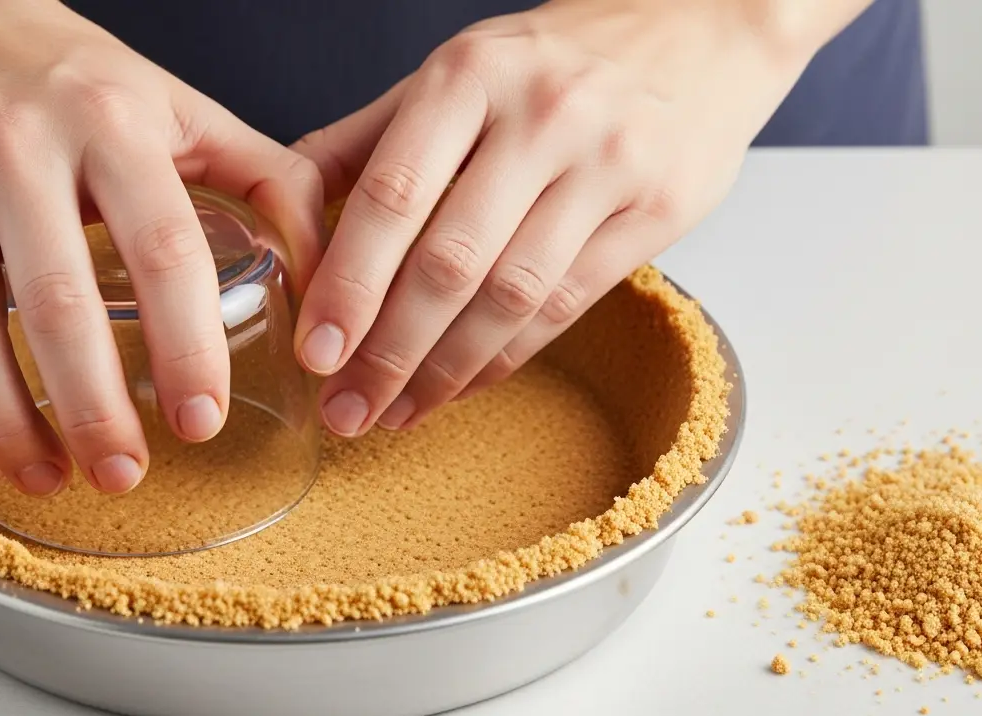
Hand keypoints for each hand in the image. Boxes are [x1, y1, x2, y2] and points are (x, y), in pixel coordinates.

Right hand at [0, 0, 322, 494]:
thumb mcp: (184, 109)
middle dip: (94, 408)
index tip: (200, 421)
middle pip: (56, 303)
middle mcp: (16, 149)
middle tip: (126, 474)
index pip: (164, 248)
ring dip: (9, 421)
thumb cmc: (73, 79)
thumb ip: (270, 184)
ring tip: (52, 476)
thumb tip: (328, 281)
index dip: (187, 346)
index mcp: (110, 124)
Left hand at [292, 0, 836, 435]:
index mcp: (470, 74)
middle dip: (389, 350)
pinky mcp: (658, 210)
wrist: (700, 29)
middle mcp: (541, 115)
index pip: (393, 194)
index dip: (349, 282)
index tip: (315, 352)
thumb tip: (282, 208)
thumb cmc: (559, 59)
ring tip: (397, 412)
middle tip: (346, 408)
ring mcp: (607, 163)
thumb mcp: (459, 70)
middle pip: (451, 259)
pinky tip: (462, 385)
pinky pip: (567, 305)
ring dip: (445, 369)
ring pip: (512, 294)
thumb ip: (370, 138)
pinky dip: (506, 357)